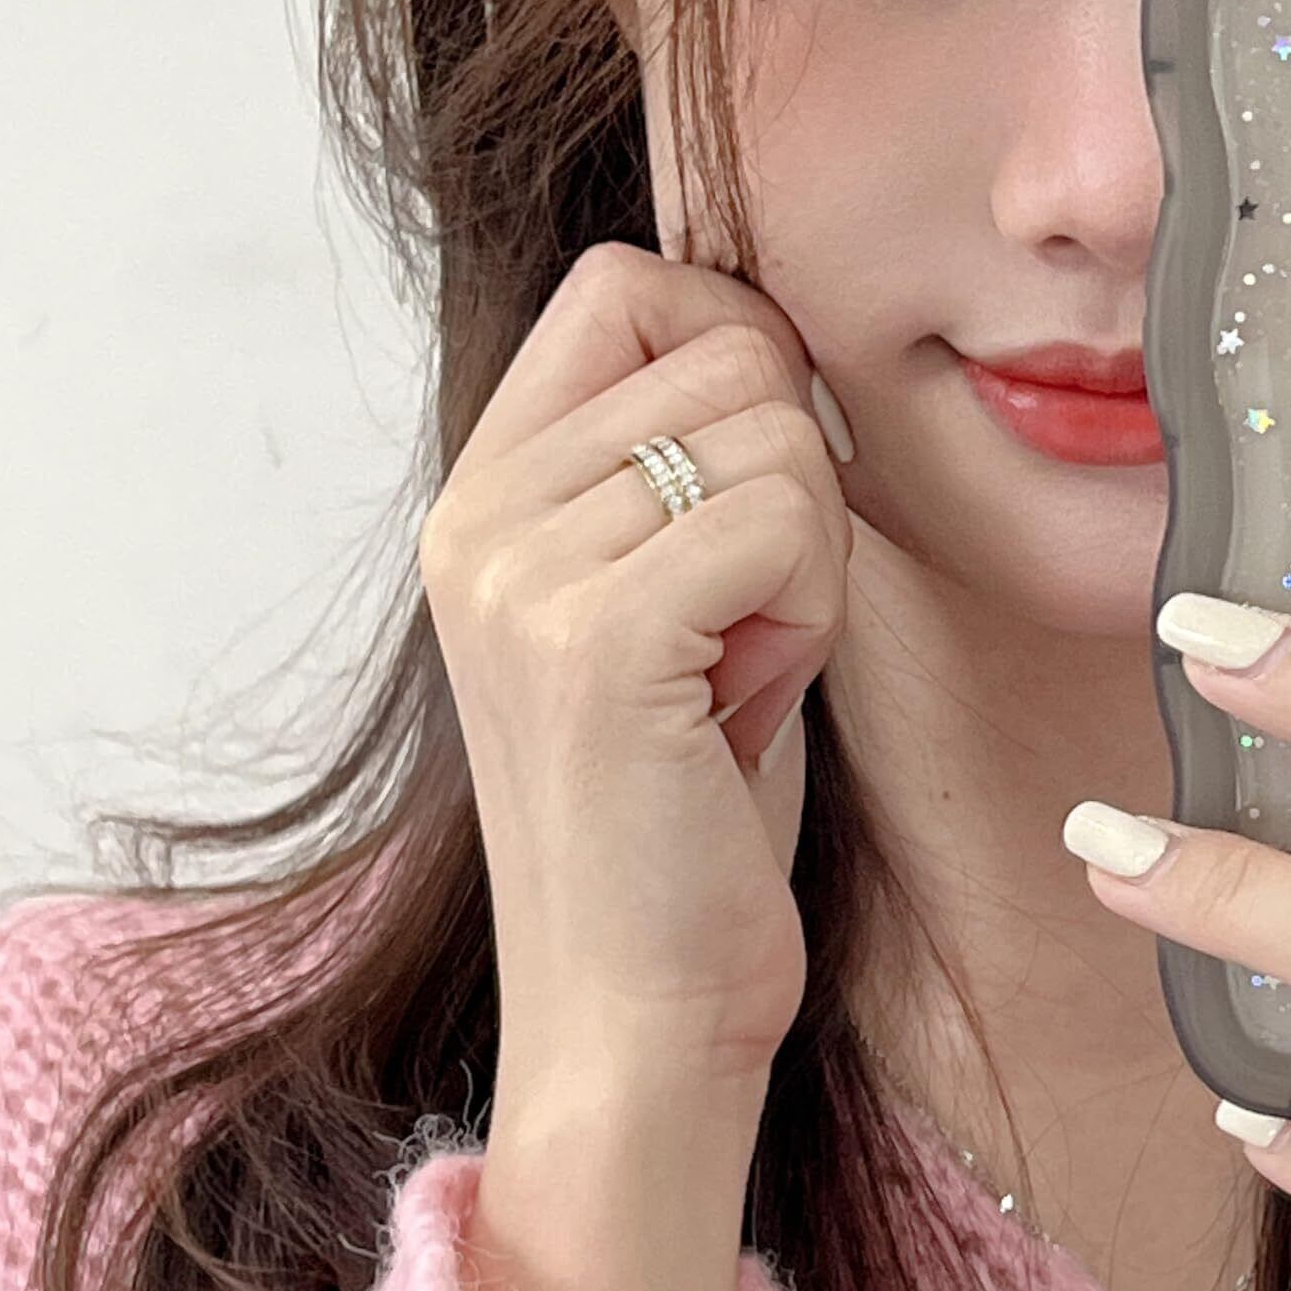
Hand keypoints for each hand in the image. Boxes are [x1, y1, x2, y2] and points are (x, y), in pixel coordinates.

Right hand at [421, 240, 853, 1093]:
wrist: (635, 1008)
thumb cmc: (680, 812)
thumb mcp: (662, 603)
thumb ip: (677, 467)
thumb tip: (771, 334)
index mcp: (481, 495)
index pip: (626, 283)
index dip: (737, 348)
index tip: (760, 487)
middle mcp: (476, 515)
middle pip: (727, 343)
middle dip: (793, 475)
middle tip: (749, 617)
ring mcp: (520, 571)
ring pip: (775, 429)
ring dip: (812, 553)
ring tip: (744, 666)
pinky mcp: (591, 637)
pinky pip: (787, 518)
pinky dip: (813, 605)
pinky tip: (756, 694)